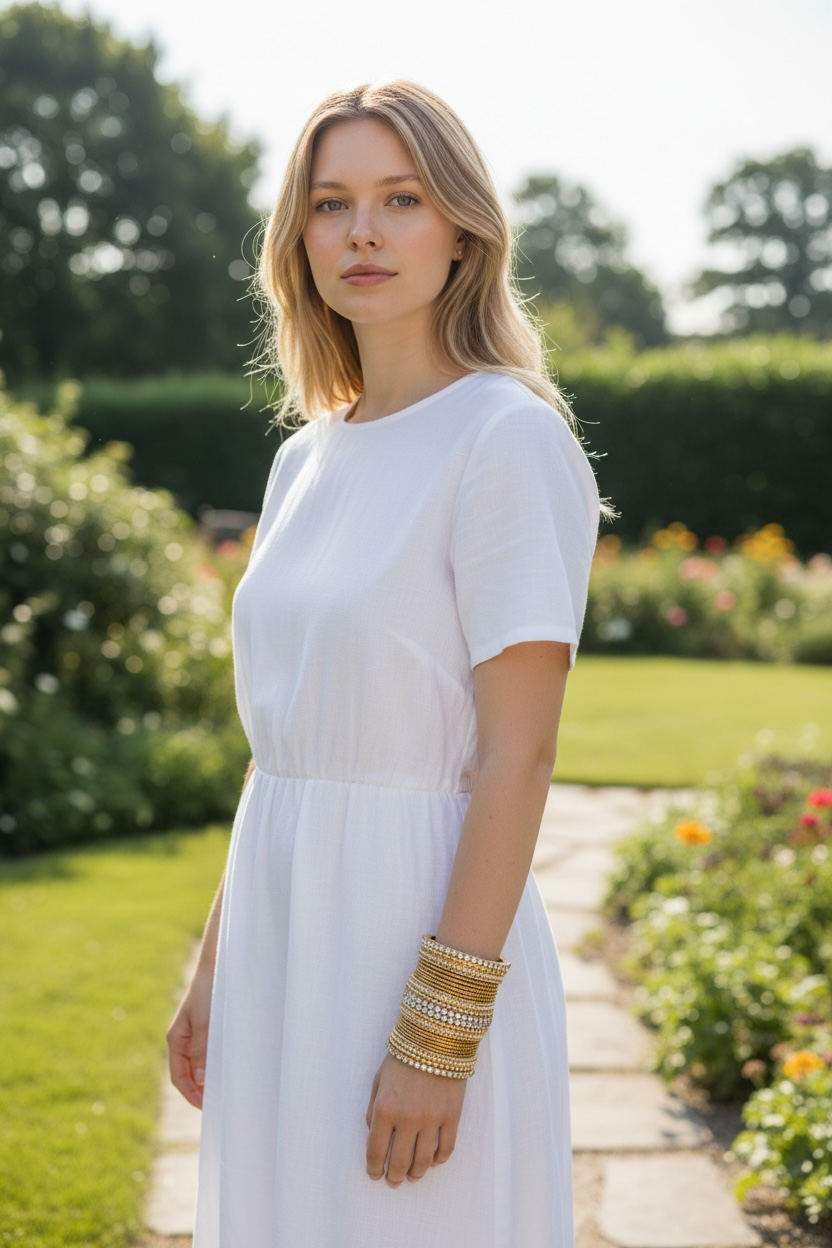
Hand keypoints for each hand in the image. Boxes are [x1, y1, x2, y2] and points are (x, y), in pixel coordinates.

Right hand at [167, 963, 213, 1108]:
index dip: (190, 1095)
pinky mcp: (205, 1028)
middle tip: (217, 1106)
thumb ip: (202, 1050)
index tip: (206, 1108)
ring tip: (222, 1093)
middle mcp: (182, 1039)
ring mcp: (193, 1034)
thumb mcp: (206, 1022)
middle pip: (186, 1074)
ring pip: (196, 1065)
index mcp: (176, 1039)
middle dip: (198, 1092)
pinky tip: (226, 1071)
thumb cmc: (211, 991)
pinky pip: (205, 1054)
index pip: (178, 1077)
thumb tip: (200, 1080)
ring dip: (206, 1080)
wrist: (219, 965)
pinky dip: (212, 1066)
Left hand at [365, 1053, 465, 1186]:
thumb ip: (373, 1110)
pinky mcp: (452, 1116)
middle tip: (393, 1181)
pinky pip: (446, 1149)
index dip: (374, 1169)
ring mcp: (432, 1119)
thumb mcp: (378, 1081)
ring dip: (416, 1174)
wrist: (435, 1038)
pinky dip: (438, 1160)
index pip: (376, 1152)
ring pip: (423, 1161)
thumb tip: (374, 1136)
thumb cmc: (403, 1058)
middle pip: (400, 1162)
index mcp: (385, 1109)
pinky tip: (432, 1161)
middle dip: (394, 1177)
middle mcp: (407, 1118)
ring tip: (412, 1176)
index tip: (375, 1174)